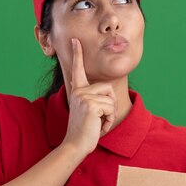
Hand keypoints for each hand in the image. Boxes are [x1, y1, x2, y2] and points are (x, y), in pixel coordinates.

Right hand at [61, 38, 117, 156]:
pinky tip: (99, 127)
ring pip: (111, 99)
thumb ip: (94, 101)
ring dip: (110, 115)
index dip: (77, 54)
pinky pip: (110, 108)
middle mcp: (79, 91)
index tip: (75, 40)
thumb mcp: (88, 112)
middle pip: (108, 87)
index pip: (77, 70)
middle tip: (101, 119)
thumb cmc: (84, 131)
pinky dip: (109, 120)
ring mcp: (83, 97)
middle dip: (111, 105)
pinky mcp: (90, 104)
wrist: (75, 145)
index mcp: (77, 91)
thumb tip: (107, 97)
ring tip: (99, 124)